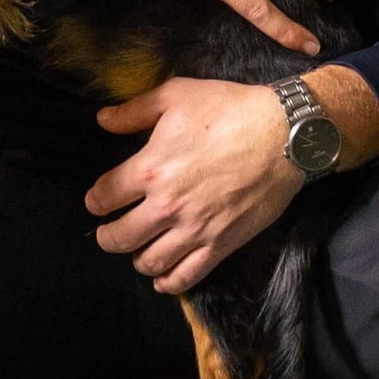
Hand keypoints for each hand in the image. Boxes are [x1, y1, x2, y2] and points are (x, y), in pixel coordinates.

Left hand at [85, 78, 303, 294]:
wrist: (283, 136)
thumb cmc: (228, 110)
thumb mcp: (175, 95)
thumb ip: (134, 111)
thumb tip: (103, 120)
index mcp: (150, 168)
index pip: (105, 196)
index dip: (95, 200)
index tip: (97, 200)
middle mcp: (167, 206)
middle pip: (120, 237)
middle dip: (107, 236)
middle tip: (107, 232)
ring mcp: (194, 229)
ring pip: (150, 262)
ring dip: (136, 259)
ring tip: (136, 250)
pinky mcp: (221, 244)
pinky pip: (186, 276)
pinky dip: (168, 283)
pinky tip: (162, 278)